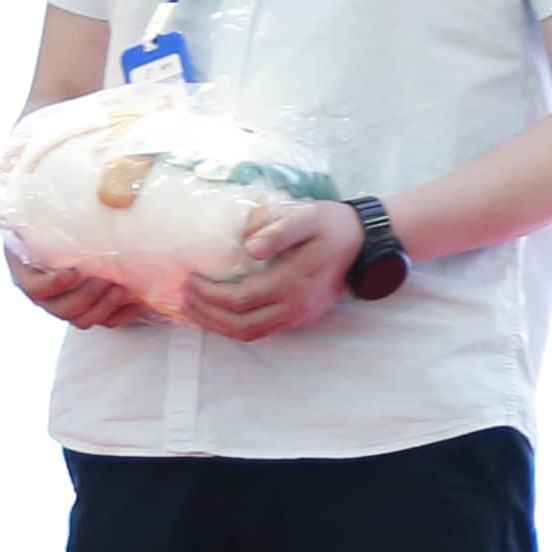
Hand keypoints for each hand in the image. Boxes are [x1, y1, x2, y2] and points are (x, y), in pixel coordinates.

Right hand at [2, 232, 147, 331]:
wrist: (71, 239)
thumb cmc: (44, 228)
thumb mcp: (25, 219)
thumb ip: (9, 217)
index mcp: (27, 276)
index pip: (35, 289)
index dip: (53, 285)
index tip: (73, 273)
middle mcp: (47, 297)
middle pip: (62, 310)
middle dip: (86, 298)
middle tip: (105, 281)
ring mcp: (69, 305)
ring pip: (83, 319)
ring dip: (103, 308)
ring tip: (121, 289)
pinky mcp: (92, 310)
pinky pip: (106, 322)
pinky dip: (120, 316)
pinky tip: (135, 303)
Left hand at [180, 196, 360, 342]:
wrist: (368, 244)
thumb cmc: (335, 226)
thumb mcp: (309, 218)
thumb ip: (279, 231)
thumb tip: (251, 248)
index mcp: (293, 283)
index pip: (240, 299)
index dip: (209, 293)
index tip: (190, 278)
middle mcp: (295, 307)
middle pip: (240, 325)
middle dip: (206, 315)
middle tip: (183, 298)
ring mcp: (300, 316)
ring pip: (250, 334)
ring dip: (218, 326)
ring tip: (194, 311)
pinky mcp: (302, 318)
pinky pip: (262, 331)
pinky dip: (235, 327)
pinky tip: (221, 315)